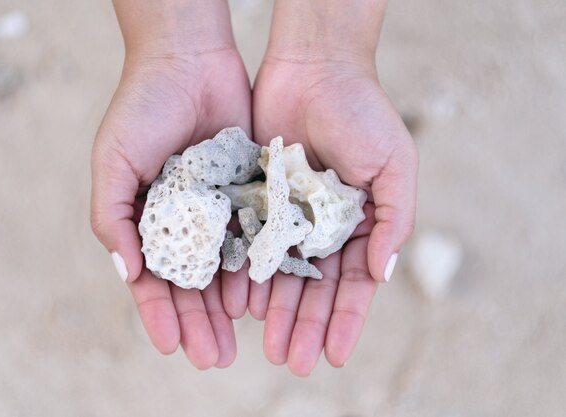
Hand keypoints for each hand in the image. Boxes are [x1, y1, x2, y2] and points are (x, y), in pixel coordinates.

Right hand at [91, 0, 251, 368]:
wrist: (189, 61)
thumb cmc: (142, 108)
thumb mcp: (114, 162)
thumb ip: (111, 217)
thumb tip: (128, 272)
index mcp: (146, 219)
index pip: (153, 278)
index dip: (161, 314)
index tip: (174, 346)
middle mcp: (182, 221)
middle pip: (192, 284)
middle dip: (200, 322)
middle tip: (214, 358)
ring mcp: (216, 210)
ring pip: (224, 269)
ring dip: (228, 306)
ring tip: (239, 341)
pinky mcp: (247, 193)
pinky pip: (252, 236)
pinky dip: (254, 268)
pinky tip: (259, 297)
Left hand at [249, 27, 417, 373]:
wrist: (315, 68)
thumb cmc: (363, 113)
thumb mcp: (394, 165)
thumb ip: (394, 220)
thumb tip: (381, 275)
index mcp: (359, 224)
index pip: (353, 284)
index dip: (346, 321)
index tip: (334, 355)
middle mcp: (323, 226)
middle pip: (313, 288)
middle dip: (304, 324)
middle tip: (291, 361)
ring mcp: (289, 215)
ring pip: (281, 273)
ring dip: (275, 309)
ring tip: (265, 343)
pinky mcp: (258, 199)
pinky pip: (252, 243)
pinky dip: (247, 273)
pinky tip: (240, 302)